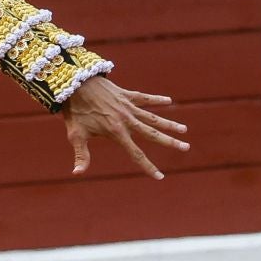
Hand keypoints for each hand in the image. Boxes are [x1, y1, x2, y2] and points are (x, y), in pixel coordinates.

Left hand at [60, 78, 188, 179]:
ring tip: (184, 129)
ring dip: (169, 124)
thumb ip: (81, 155)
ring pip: (153, 117)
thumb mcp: (75, 135)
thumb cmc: (74, 111)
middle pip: (153, 134)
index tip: (160, 177)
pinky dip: (156, 99)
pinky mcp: (126, 95)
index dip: (148, 167)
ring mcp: (128, 107)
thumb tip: (77, 173)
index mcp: (116, 132)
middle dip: (170, 142)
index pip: (136, 154)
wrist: (74, 83)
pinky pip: (145, 98)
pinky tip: (169, 101)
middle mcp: (127, 120)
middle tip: (186, 147)